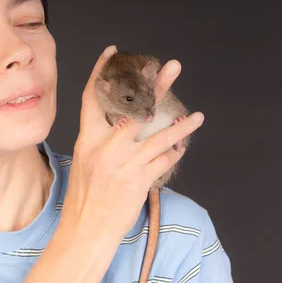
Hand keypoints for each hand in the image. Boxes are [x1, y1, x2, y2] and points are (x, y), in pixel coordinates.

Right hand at [61, 45, 204, 241]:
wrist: (85, 229)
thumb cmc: (83, 197)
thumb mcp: (83, 162)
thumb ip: (99, 139)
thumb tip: (122, 121)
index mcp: (88, 140)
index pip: (92, 97)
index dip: (101, 71)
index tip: (112, 52)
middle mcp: (106, 147)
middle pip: (136, 109)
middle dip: (156, 86)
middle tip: (171, 67)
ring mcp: (125, 164)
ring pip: (160, 136)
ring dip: (182, 126)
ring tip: (198, 116)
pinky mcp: (140, 180)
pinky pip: (164, 161)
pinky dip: (174, 153)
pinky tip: (182, 147)